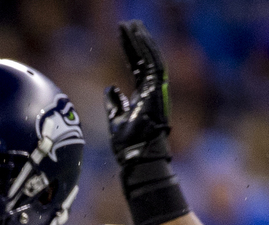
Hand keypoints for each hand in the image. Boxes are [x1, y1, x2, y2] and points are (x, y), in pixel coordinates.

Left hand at [105, 21, 172, 167]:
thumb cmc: (129, 146)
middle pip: (144, 58)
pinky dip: (146, 49)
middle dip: (136, 40)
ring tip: (132, 24)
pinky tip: (138, 36)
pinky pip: (153, 64)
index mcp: (144, 95)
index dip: (130, 50)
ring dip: (141, 40)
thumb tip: (110, 89)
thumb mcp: (116, 121)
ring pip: (151, 57)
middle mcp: (152, 90)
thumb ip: (114, 104)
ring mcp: (156, 90)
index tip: (122, 36)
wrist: (138, 157)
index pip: (137, 66)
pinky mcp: (158, 91)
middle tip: (128, 23)